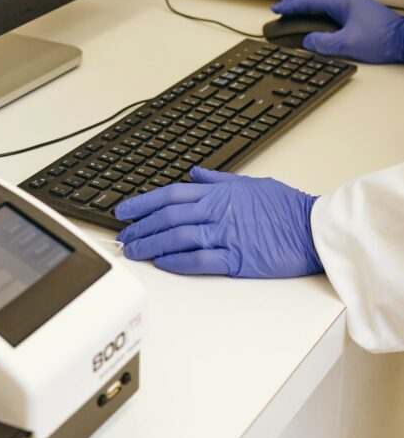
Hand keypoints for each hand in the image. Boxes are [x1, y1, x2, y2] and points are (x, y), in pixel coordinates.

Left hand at [114, 168, 322, 277]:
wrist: (315, 228)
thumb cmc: (286, 207)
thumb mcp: (249, 183)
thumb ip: (217, 179)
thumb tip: (194, 173)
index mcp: (218, 193)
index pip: (170, 194)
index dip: (142, 203)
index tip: (124, 212)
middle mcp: (217, 211)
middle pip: (167, 217)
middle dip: (141, 227)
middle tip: (124, 237)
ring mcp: (226, 234)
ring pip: (178, 237)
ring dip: (151, 245)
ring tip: (135, 252)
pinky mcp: (238, 258)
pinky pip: (200, 260)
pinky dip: (178, 262)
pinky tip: (163, 264)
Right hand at [271, 0, 403, 62]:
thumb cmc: (382, 39)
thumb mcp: (347, 45)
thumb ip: (323, 43)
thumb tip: (309, 41)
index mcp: (343, 2)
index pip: (310, 1)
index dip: (291, 6)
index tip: (277, 9)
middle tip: (285, 0)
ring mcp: (356, 3)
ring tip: (300, 3)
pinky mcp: (361, 11)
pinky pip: (336, 0)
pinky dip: (322, 2)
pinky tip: (321, 11)